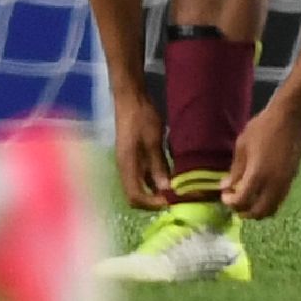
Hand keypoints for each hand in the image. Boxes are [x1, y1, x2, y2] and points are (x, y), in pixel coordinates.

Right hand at [111, 94, 172, 209]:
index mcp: (127, 165)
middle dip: (154, 201)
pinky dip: (155, 180)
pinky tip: (170, 177)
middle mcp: (125, 168)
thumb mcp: (153, 140)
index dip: (152, 203)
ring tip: (175, 190)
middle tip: (174, 199)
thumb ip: (158, 165)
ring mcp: (129, 162)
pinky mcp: (134, 156)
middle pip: (136, 195)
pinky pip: (143, 175)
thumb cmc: (141, 116)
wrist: (130, 97)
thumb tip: (166, 189)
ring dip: (156, 191)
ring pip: (140, 185)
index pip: (135, 196)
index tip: (171, 201)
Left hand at [219, 99, 300, 219]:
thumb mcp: (242, 145)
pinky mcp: (291, 180)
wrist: (290, 118)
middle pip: (258, 212)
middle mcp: (273, 185)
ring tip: (247, 199)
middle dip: (244, 212)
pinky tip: (259, 193)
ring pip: (271, 210)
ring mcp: (284, 184)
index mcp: (258, 175)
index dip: (230, 202)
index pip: (242, 201)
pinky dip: (267, 203)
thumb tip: (226, 186)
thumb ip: (235, 170)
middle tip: (234, 202)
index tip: (224, 194)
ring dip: (257, 210)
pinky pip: (279, 201)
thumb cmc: (263, 127)